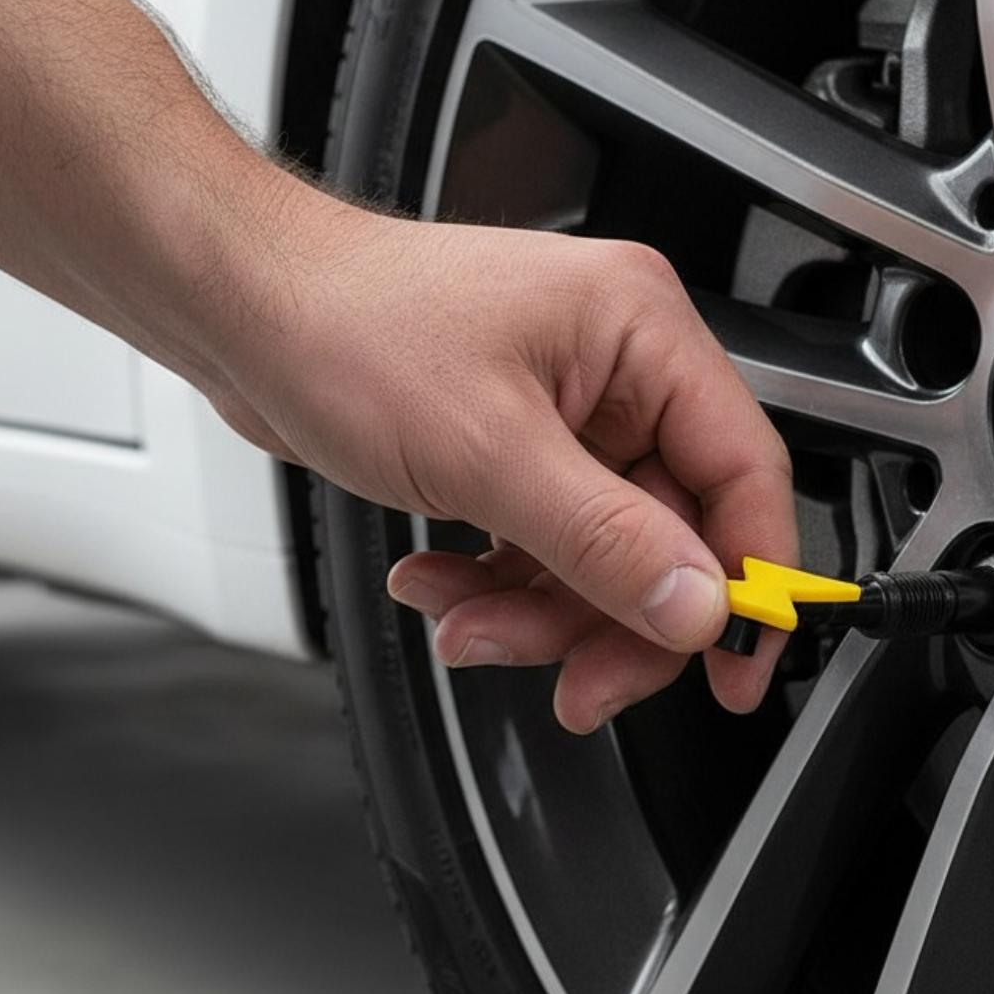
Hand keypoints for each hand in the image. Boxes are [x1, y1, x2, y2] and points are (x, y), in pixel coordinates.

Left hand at [215, 192, 798, 733]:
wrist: (242, 309)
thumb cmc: (345, 326)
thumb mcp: (487, 453)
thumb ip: (605, 540)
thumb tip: (696, 607)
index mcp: (640, 334)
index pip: (743, 473)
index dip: (751, 583)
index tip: (735, 671)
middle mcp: (615, 371)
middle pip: (668, 536)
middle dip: (608, 618)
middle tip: (574, 683)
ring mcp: (565, 413)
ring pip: (599, 556)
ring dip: (534, 611)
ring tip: (464, 625)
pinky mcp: (514, 449)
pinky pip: (541, 545)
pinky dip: (495, 584)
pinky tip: (438, 585)